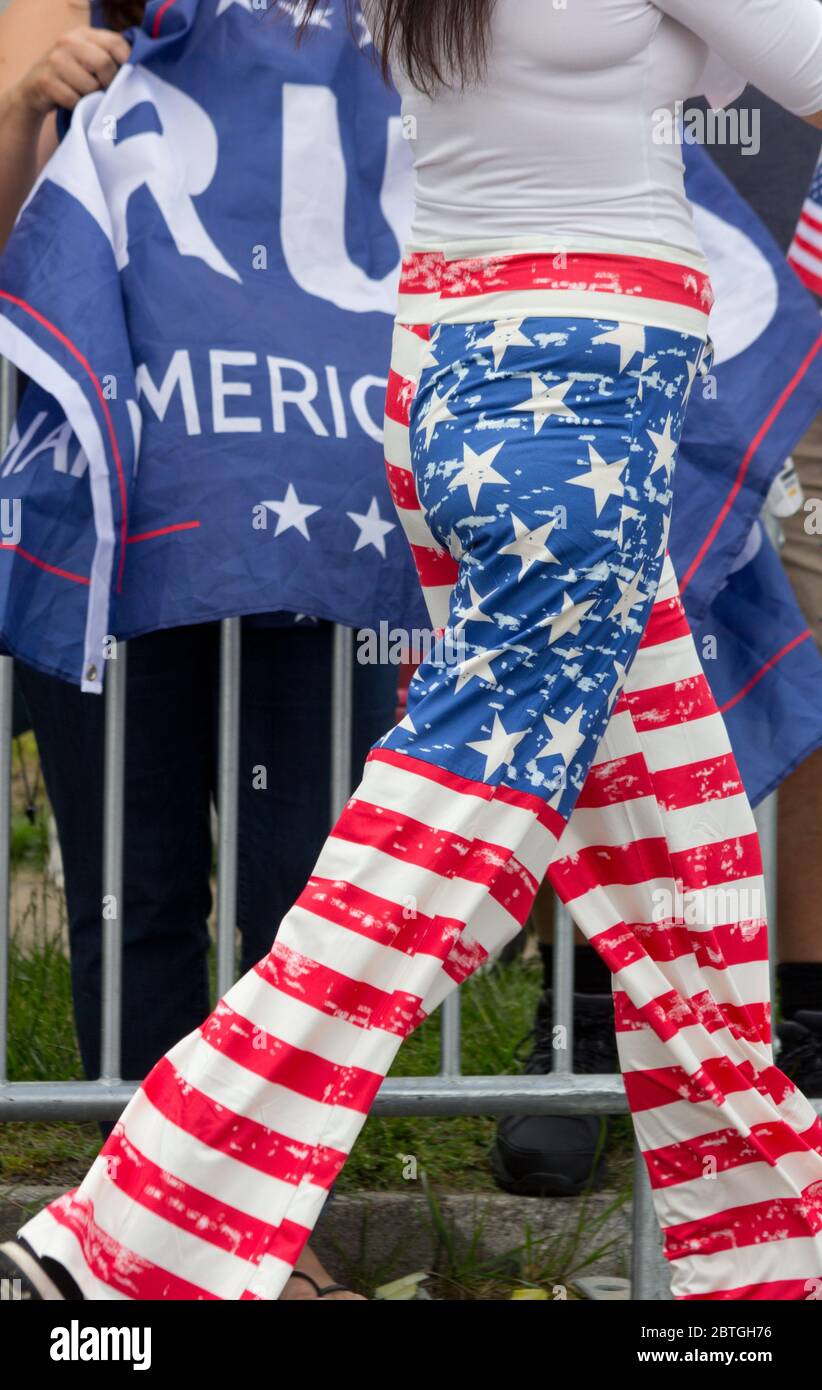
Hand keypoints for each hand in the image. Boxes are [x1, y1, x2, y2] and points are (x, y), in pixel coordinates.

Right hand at [13, 26, 131, 117]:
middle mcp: (67, 41)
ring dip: (92, 98)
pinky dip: (77, 106)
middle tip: (103, 91)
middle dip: (108, 83)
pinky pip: (74, 100)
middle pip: (104, 63)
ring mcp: (54, 60)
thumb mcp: (89, 60)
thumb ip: (109, 58)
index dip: (127, 64)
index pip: (116, 43)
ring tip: (85, 96)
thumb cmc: (72, 79)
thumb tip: (138, 71)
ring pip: (90, 86)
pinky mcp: (46, 81)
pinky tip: (72, 103)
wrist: (33, 92)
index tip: (126, 78)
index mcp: (83, 33)